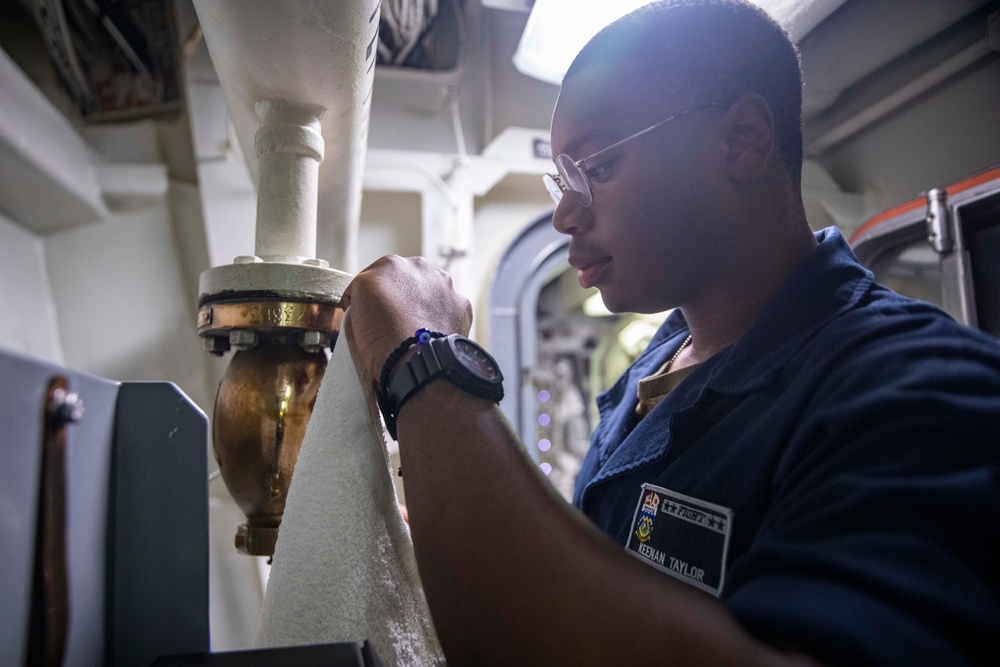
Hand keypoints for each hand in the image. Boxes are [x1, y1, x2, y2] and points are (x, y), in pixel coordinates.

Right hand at [341, 255, 471, 381]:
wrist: (415, 360)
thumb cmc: (381, 335)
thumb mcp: (352, 305)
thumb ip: (360, 291)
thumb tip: (371, 298)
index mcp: (389, 264)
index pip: (375, 279)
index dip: (371, 299)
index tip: (371, 316)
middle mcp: (420, 267)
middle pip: (405, 282)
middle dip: (400, 297)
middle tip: (393, 323)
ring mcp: (444, 285)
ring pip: (429, 293)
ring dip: (423, 306)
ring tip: (414, 330)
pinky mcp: (461, 305)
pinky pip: (449, 310)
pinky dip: (441, 320)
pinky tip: (432, 334)